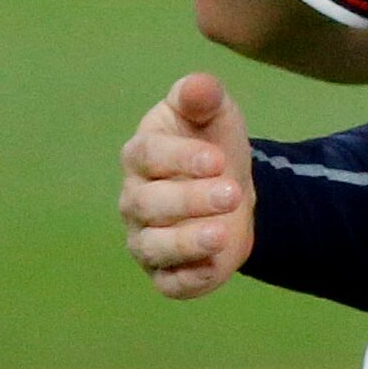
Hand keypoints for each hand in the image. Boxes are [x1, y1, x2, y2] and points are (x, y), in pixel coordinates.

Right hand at [119, 73, 255, 298]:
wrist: (232, 189)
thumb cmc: (212, 144)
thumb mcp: (214, 115)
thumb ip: (202, 97)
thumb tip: (199, 85)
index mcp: (142, 155)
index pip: (148, 156)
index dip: (179, 159)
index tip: (217, 159)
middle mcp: (135, 200)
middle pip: (149, 203)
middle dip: (190, 200)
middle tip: (232, 192)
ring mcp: (146, 238)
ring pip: (153, 246)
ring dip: (186, 243)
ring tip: (222, 234)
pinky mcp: (166, 272)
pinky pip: (170, 282)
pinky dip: (189, 279)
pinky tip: (215, 268)